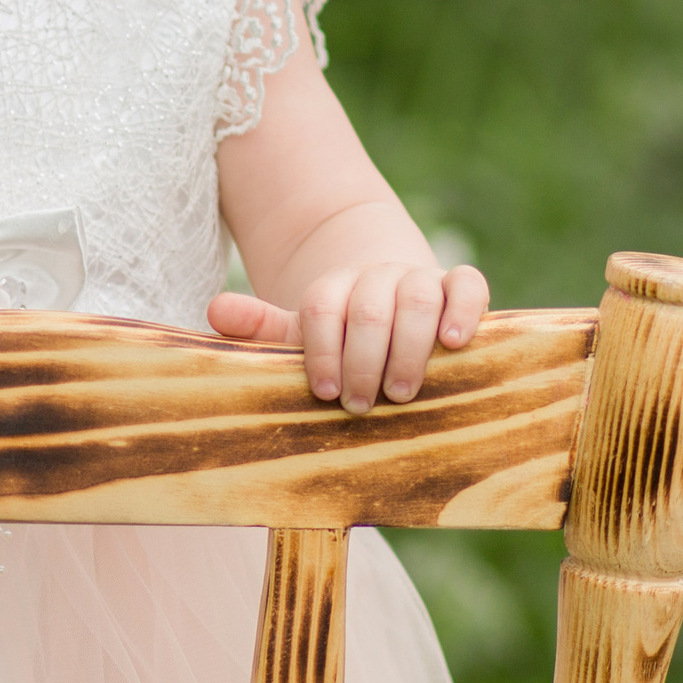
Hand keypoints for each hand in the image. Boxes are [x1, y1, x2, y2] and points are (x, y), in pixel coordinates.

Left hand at [207, 262, 489, 414]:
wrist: (390, 302)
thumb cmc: (342, 336)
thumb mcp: (301, 333)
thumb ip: (261, 326)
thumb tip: (215, 311)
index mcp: (332, 288)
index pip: (321, 308)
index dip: (322, 350)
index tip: (325, 392)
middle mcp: (375, 277)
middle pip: (369, 308)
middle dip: (363, 360)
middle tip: (360, 405)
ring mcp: (418, 278)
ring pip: (417, 297)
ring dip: (409, 346)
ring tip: (400, 392)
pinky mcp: (457, 287)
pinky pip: (467, 284)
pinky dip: (463, 308)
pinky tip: (454, 342)